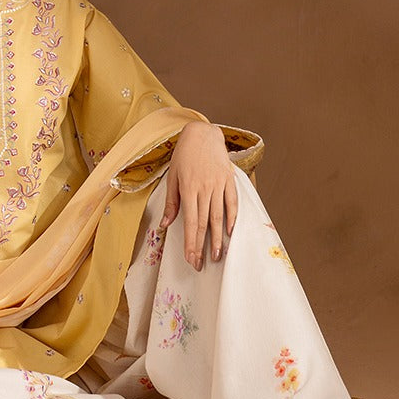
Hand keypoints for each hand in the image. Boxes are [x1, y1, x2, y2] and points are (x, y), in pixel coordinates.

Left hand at [159, 121, 237, 270]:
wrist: (202, 134)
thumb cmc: (184, 155)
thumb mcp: (173, 177)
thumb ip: (172, 202)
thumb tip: (166, 225)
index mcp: (189, 189)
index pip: (191, 222)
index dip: (191, 243)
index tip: (191, 259)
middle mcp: (205, 189)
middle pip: (205, 223)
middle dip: (203, 246)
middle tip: (202, 264)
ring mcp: (219, 184)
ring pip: (219, 216)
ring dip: (219, 237)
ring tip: (218, 255)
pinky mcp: (229, 180)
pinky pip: (232, 202)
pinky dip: (232, 217)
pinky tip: (231, 231)